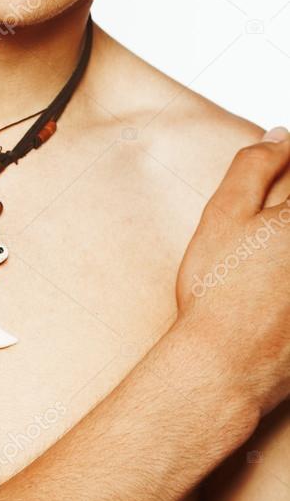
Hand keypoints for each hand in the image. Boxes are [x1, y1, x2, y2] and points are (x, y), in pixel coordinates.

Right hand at [174, 127, 289, 416]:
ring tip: (267, 268)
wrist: (227, 365)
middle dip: (283, 219)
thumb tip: (280, 135)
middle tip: (262, 243)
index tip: (275, 191)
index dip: (286, 168)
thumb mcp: (223, 215)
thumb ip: (255, 166)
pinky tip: (276, 291)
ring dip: (283, 252)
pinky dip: (287, 281)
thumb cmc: (218, 292)